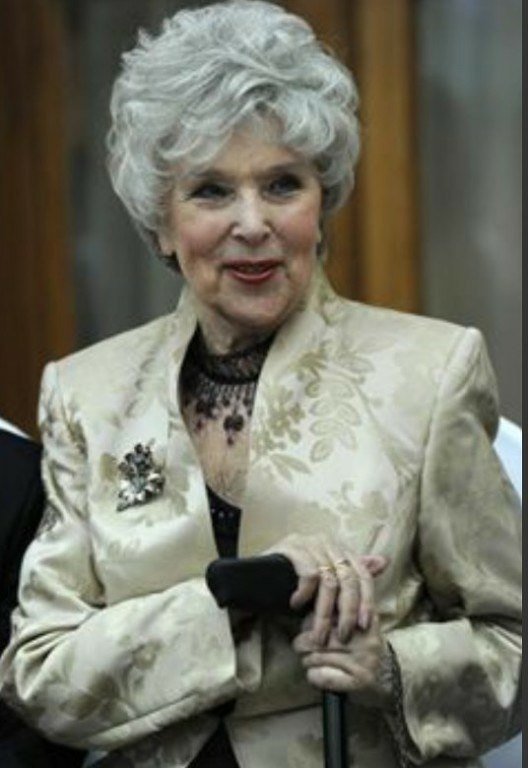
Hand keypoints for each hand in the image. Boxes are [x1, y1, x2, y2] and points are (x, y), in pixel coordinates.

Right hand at [262, 533, 386, 644]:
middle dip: (347, 612)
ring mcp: (308, 541)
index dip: (366, 600)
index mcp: (339, 548)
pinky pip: (309, 573)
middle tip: (341, 636)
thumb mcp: (325, 583)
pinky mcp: (291, 546)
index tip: (364, 625)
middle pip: (348, 578)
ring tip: (318, 633)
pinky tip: (296, 605)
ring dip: (325, 613)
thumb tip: (384, 562)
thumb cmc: (291, 582)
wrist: (253, 578)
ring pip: (329, 581)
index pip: (362, 574)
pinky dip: (305, 594)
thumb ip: (352, 575)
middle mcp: (326, 541)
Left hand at [293, 613, 392, 709]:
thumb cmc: (366, 649)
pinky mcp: (359, 681)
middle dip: (303, 642)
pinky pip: (325, 676)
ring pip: (320, 657)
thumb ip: (340, 615)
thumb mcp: (359, 626)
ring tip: (306, 660)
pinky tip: (313, 674)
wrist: (392, 678)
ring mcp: (363, 661)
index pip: (330, 616)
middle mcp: (366, 640)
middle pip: (322, 637)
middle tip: (299, 645)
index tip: (306, 627)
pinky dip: (313, 676)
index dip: (312, 621)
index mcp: (365, 621)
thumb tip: (311, 610)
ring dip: (307, 660)